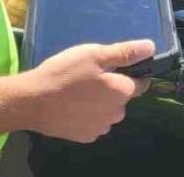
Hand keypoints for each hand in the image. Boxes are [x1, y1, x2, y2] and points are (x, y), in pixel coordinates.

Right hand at [24, 40, 153, 142]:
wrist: (32, 102)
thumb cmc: (64, 74)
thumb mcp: (94, 55)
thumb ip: (124, 53)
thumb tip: (150, 47)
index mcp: (122, 92)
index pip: (139, 83)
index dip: (129, 73)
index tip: (112, 67)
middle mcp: (116, 114)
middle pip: (121, 98)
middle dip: (111, 88)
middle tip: (88, 76)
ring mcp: (100, 128)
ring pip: (107, 112)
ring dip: (99, 103)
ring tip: (78, 90)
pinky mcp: (84, 136)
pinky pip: (93, 122)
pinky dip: (87, 114)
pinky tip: (72, 105)